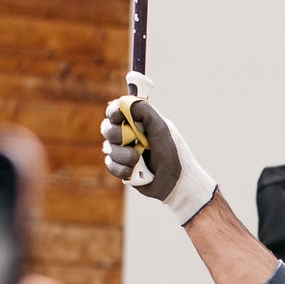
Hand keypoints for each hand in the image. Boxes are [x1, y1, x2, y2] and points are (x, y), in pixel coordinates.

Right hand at [100, 89, 217, 223]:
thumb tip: (125, 101)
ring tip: (139, 159)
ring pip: (108, 148)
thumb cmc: (173, 153)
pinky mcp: (122, 168)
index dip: (113, 111)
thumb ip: (145, 111)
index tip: (117, 115)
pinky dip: (121, 168)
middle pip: (107, 128)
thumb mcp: (161, 128)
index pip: (116, 111)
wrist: (177, 182)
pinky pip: (110, 165)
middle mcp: (129, 136)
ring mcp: (124, 152)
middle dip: (116, 134)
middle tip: (130, 139)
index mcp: (138, 123)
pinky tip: (133, 171)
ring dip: (123, 154)